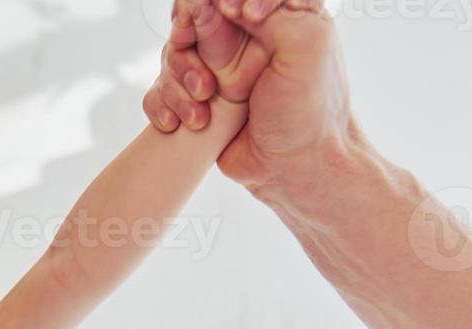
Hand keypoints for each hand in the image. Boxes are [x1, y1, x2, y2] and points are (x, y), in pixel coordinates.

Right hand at [143, 0, 310, 131]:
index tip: (233, 14)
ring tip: (203, 107)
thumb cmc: (309, 113)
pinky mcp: (201, 100)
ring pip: (173, 53)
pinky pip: (162, 89)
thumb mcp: (307, 44)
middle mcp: (245, 40)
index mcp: (276, 17)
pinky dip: (164, 105)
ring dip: (178, 81)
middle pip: (193, 15)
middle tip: (196, 58)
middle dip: (188, 35)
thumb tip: (222, 3)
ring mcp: (219, 70)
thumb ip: (271, 10)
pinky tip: (188, 123)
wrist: (293, 169)